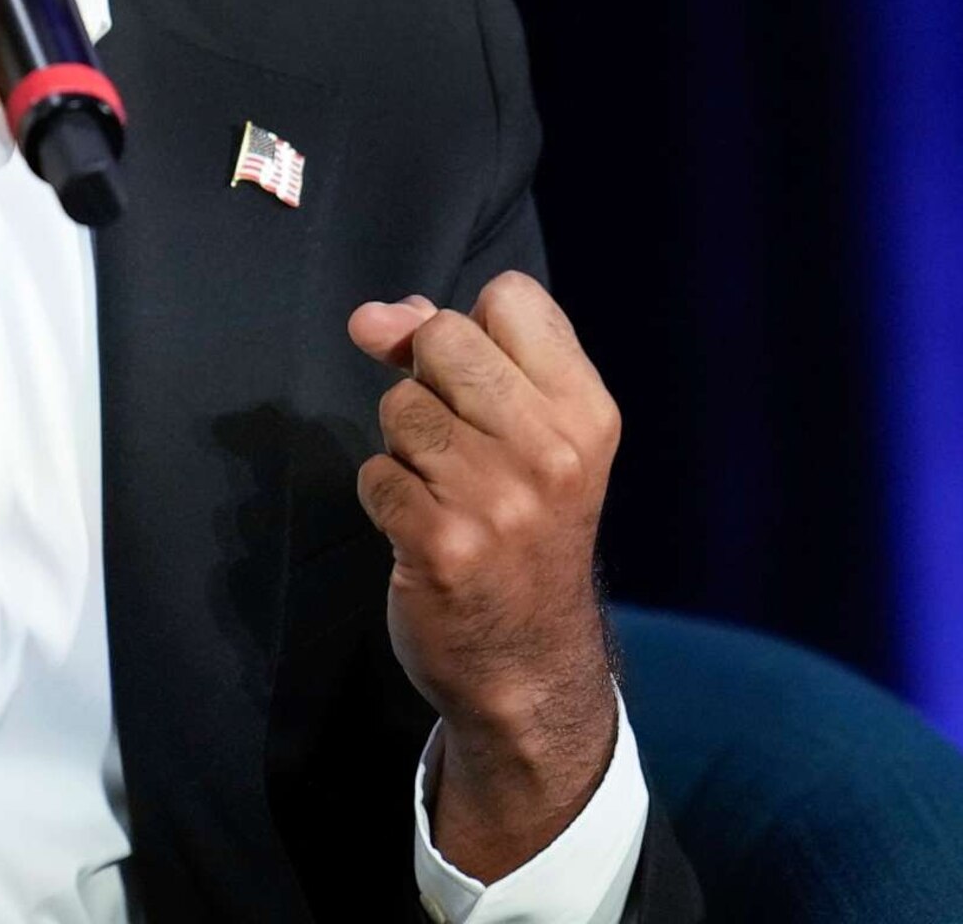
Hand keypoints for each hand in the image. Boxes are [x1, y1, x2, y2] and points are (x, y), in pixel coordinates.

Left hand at [347, 270, 621, 881]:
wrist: (527, 667)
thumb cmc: (523, 533)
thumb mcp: (532, 438)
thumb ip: (465, 356)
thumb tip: (374, 317)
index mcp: (588, 413)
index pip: (510, 295)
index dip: (470, 327)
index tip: (473, 382)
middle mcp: (553, 451)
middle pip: (441, 337)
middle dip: (426, 380)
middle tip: (457, 448)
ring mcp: (498, 499)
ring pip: (399, 408)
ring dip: (404, 449)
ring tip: (447, 495)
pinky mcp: (440, 544)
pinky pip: (374, 474)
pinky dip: (384, 498)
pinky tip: (422, 533)